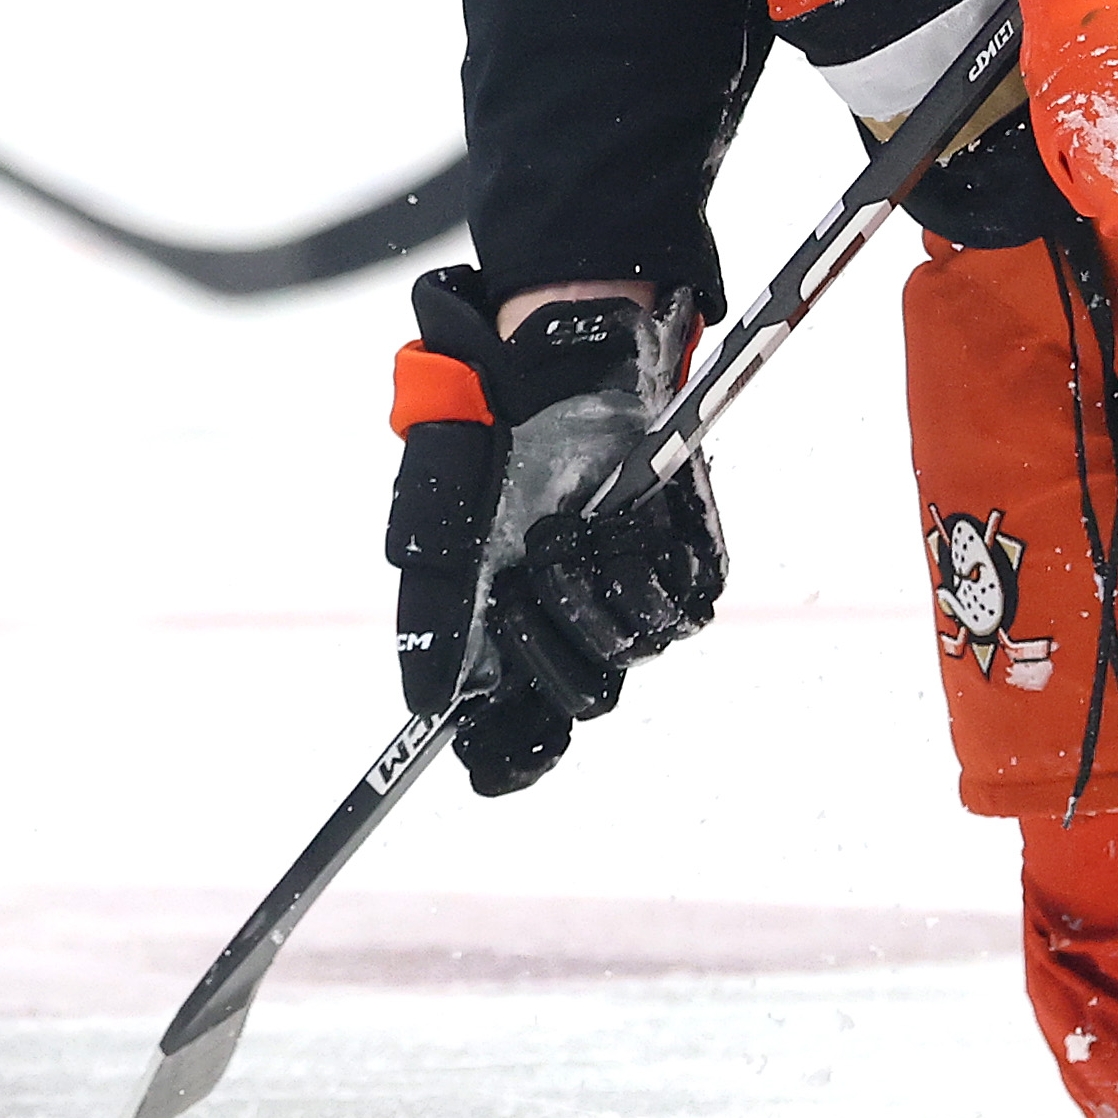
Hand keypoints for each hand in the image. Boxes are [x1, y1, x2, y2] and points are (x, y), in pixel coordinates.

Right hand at [383, 266, 722, 795]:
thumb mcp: (440, 519)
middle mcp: (569, 627)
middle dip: (552, 642)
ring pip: (631, 652)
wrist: (566, 364)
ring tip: (574, 526)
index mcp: (504, 633)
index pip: (512, 738)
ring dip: (595, 588)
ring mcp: (628, 598)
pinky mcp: (686, 566)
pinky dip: (650, 565)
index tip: (506, 746)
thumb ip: (432, 617)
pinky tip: (625, 520)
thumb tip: (431, 710)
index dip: (512, 754)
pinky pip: (682, 608)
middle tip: (529, 573)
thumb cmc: (493, 431)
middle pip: (579, 701)